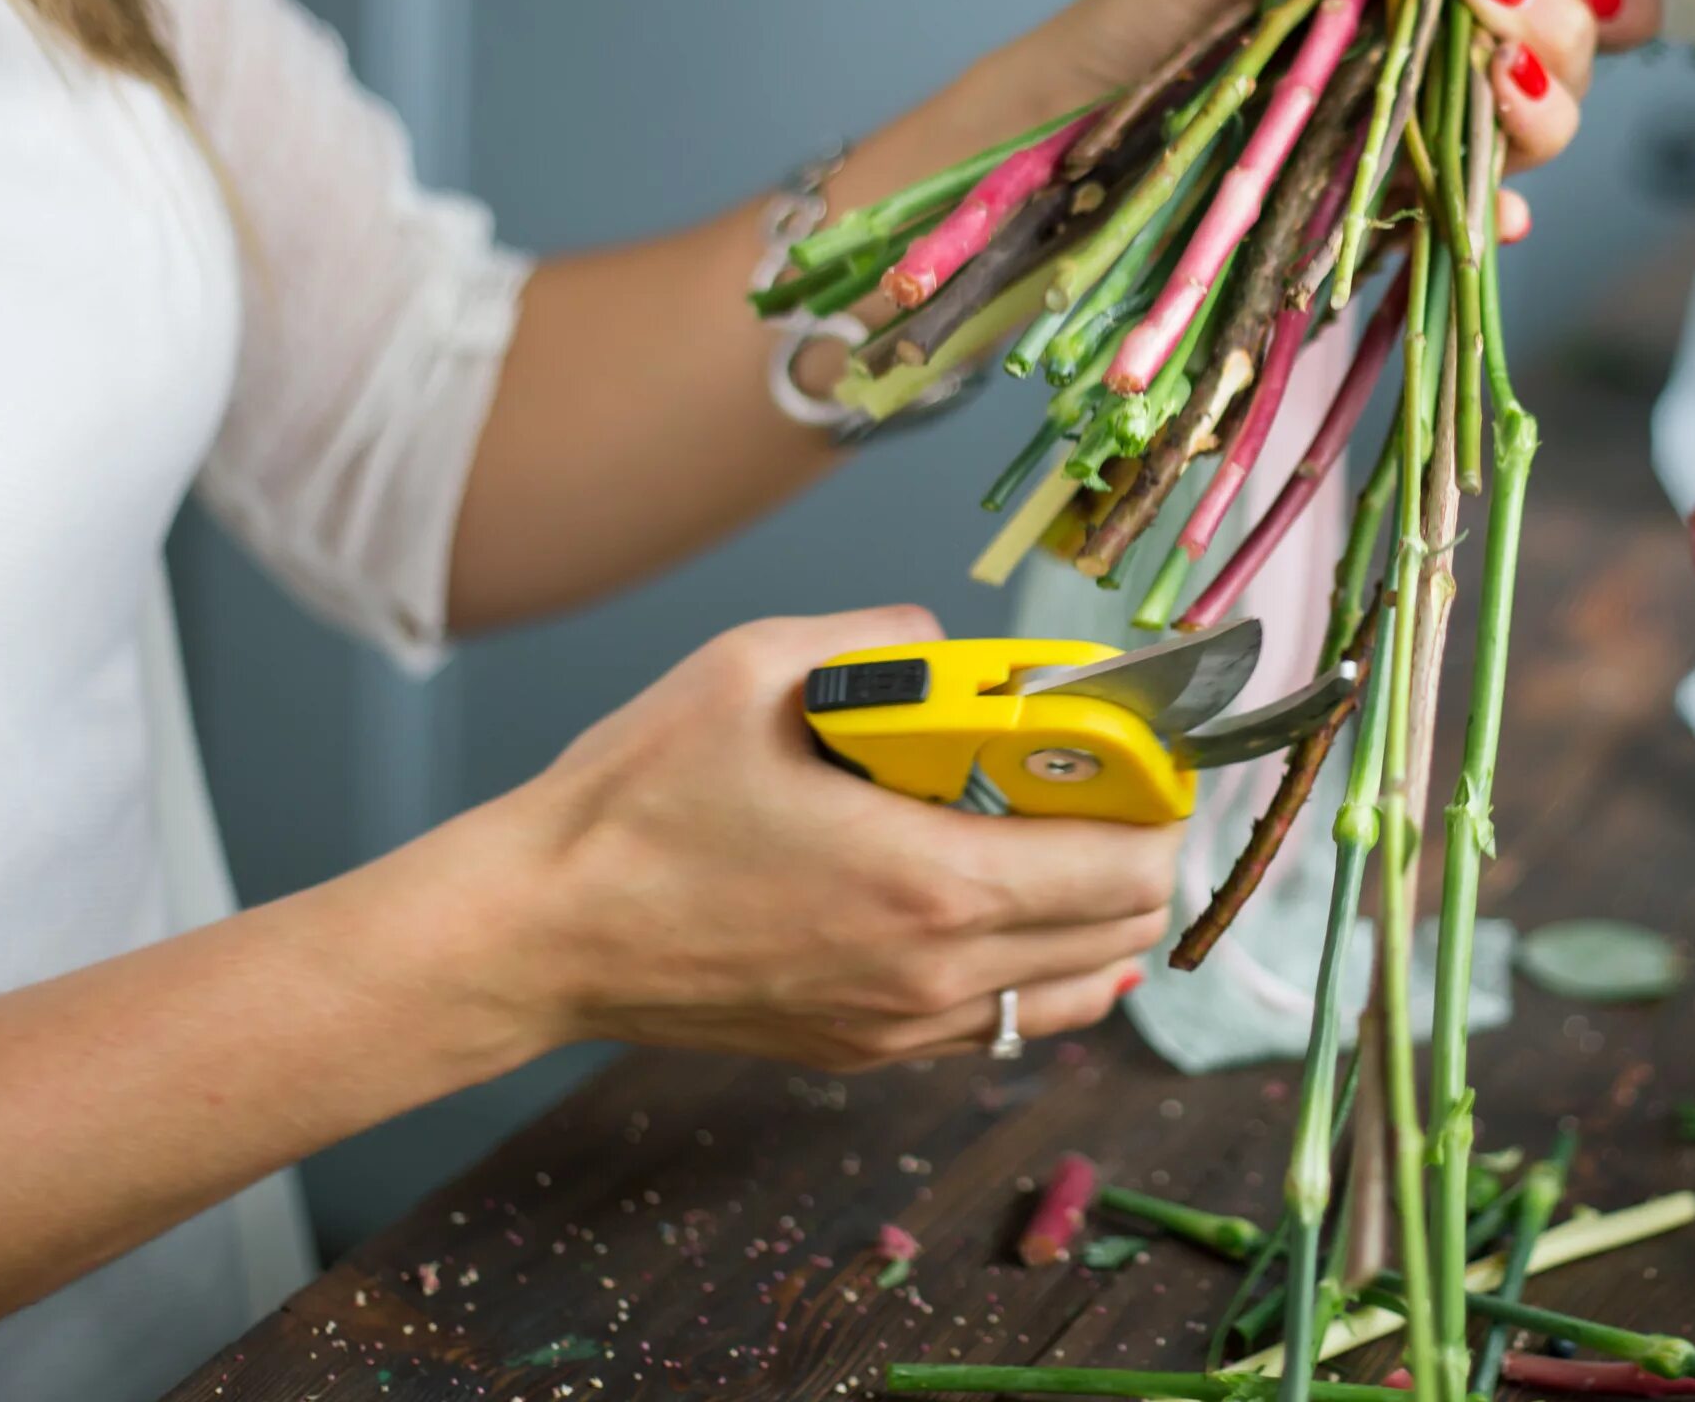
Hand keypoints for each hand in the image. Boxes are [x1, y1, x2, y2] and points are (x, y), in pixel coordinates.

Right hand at [488, 606, 1178, 1070]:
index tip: (1134, 746)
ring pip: (1077, 989)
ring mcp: (903, 1026)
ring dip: (1093, 911)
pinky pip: (1003, 1021)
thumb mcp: (752, 667)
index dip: (1156, 799)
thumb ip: (883, 643)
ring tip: (1050, 835)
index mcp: (931, 883)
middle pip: (1125, 930)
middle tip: (1096, 779)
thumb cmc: (635, 803)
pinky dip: (1034, 964)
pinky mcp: (867, 1051)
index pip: (1128, 866)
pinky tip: (991, 897)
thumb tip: (950, 644)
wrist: (539, 933)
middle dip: (1137, 846)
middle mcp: (936, 974)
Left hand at [970, 0, 1660, 172]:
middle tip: (1495, 3)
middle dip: (1558, 27)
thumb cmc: (1119, 45)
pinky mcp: (1374, 225)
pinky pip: (1460, 225)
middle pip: (1553, 48)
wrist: (1039, 158)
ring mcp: (1403, 144)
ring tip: (1501, 85)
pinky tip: (1488, 214)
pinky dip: (1490, 217)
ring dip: (1541, 110)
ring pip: (1526, 132)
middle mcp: (1416, 60)